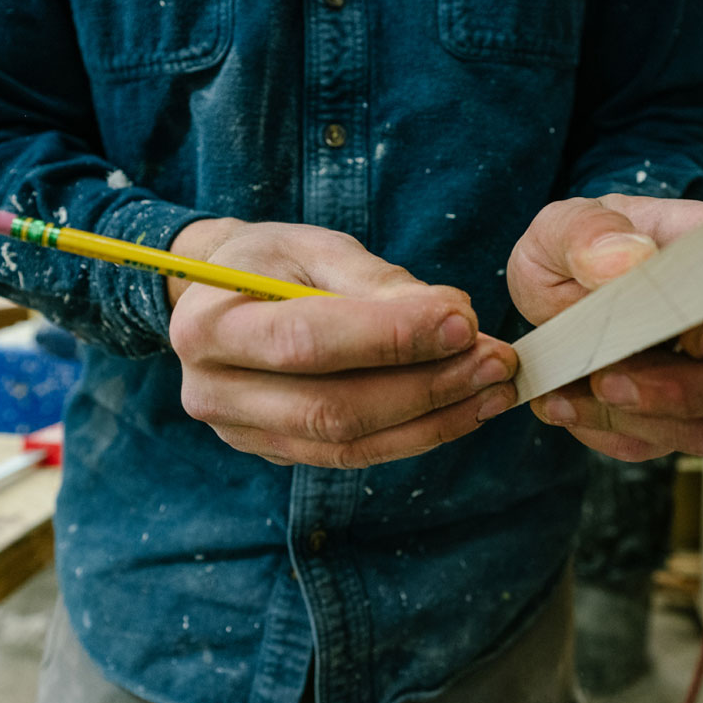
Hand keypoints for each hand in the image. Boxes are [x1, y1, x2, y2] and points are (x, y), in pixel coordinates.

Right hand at [166, 219, 518, 468]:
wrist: (221, 298)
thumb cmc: (270, 262)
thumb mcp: (313, 246)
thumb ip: (377, 281)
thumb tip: (453, 317)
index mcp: (207, 324)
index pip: (307, 341)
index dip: (390, 337)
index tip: (462, 322)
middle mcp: (213, 390)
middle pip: (331, 406)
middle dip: (425, 386)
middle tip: (494, 360)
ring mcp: (241, 433)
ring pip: (348, 443)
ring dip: (433, 419)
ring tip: (494, 387)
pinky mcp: (276, 453)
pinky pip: (353, 456)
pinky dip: (416, 434)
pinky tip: (464, 408)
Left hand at [506, 194, 702, 460]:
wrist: (555, 297)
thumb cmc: (579, 249)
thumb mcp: (561, 227)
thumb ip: (587, 233)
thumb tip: (629, 259)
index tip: (695, 336)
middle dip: (697, 387)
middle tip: (611, 379)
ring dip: (642, 418)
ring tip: (577, 390)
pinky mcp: (685, 420)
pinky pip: (664, 444)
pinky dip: (609, 431)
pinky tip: (564, 402)